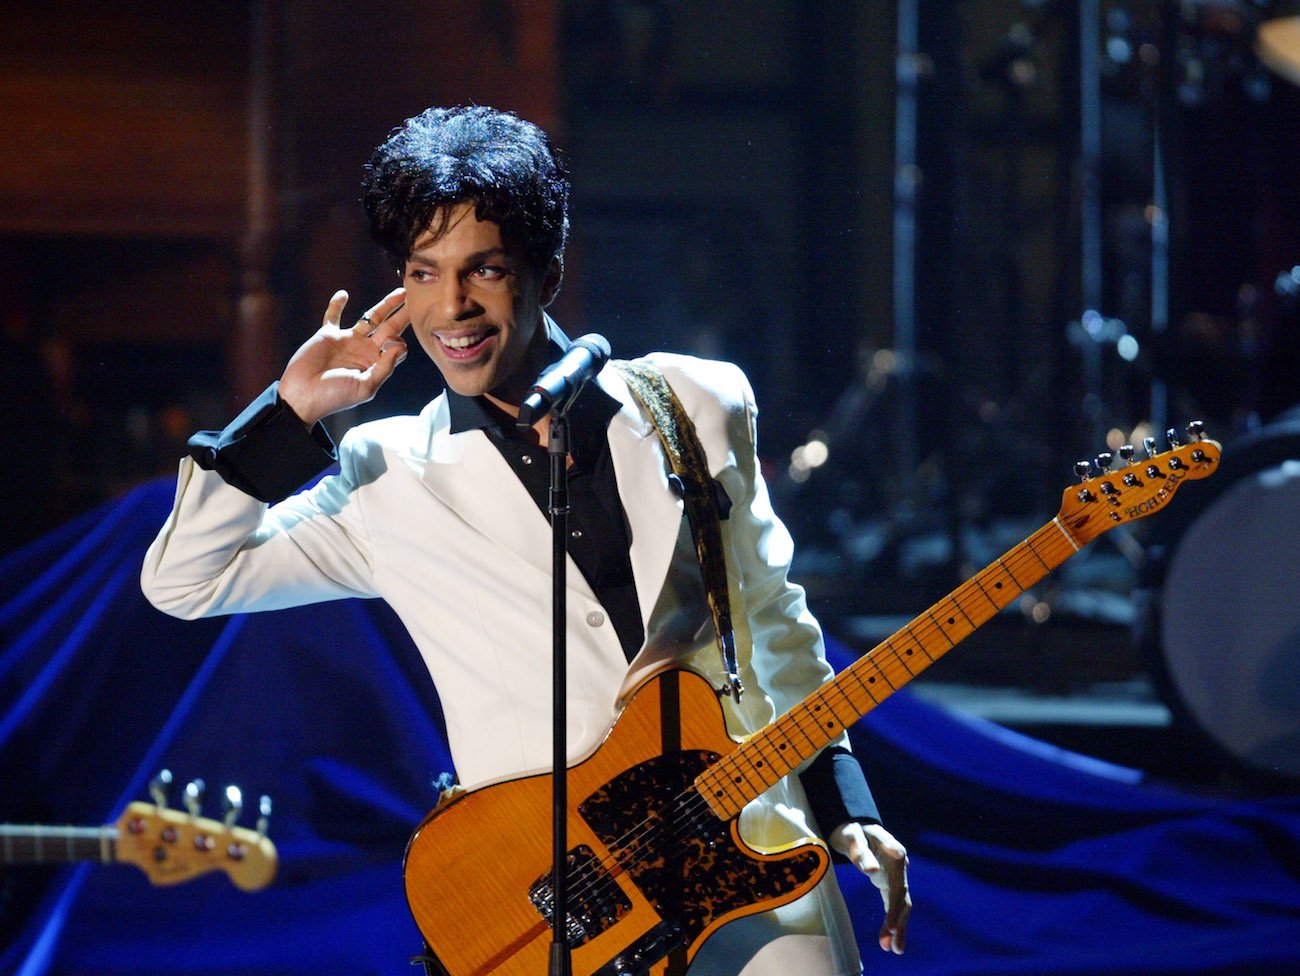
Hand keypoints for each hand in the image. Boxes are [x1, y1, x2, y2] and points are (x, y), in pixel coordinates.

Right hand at [278, 288, 410, 425]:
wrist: (302, 396)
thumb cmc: (334, 397)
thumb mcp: (365, 387)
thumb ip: (385, 368)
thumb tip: (401, 346)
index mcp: (376, 364)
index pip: (397, 347)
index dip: (400, 343)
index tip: (394, 344)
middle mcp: (365, 350)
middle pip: (390, 327)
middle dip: (403, 315)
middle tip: (417, 299)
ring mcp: (348, 341)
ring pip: (371, 317)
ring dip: (386, 305)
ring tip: (400, 292)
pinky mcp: (328, 335)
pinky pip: (333, 316)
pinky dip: (336, 305)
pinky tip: (343, 294)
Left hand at [830, 821, 910, 954]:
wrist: (856, 825)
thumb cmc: (852, 829)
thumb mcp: (852, 836)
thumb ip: (860, 852)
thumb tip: (871, 871)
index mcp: (893, 852)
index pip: (897, 884)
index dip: (895, 907)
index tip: (892, 926)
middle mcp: (900, 865)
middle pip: (902, 897)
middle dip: (898, 923)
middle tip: (890, 945)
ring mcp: (897, 874)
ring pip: (902, 904)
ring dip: (899, 926)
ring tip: (893, 949)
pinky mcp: (891, 882)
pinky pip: (895, 903)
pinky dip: (895, 920)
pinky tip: (892, 939)